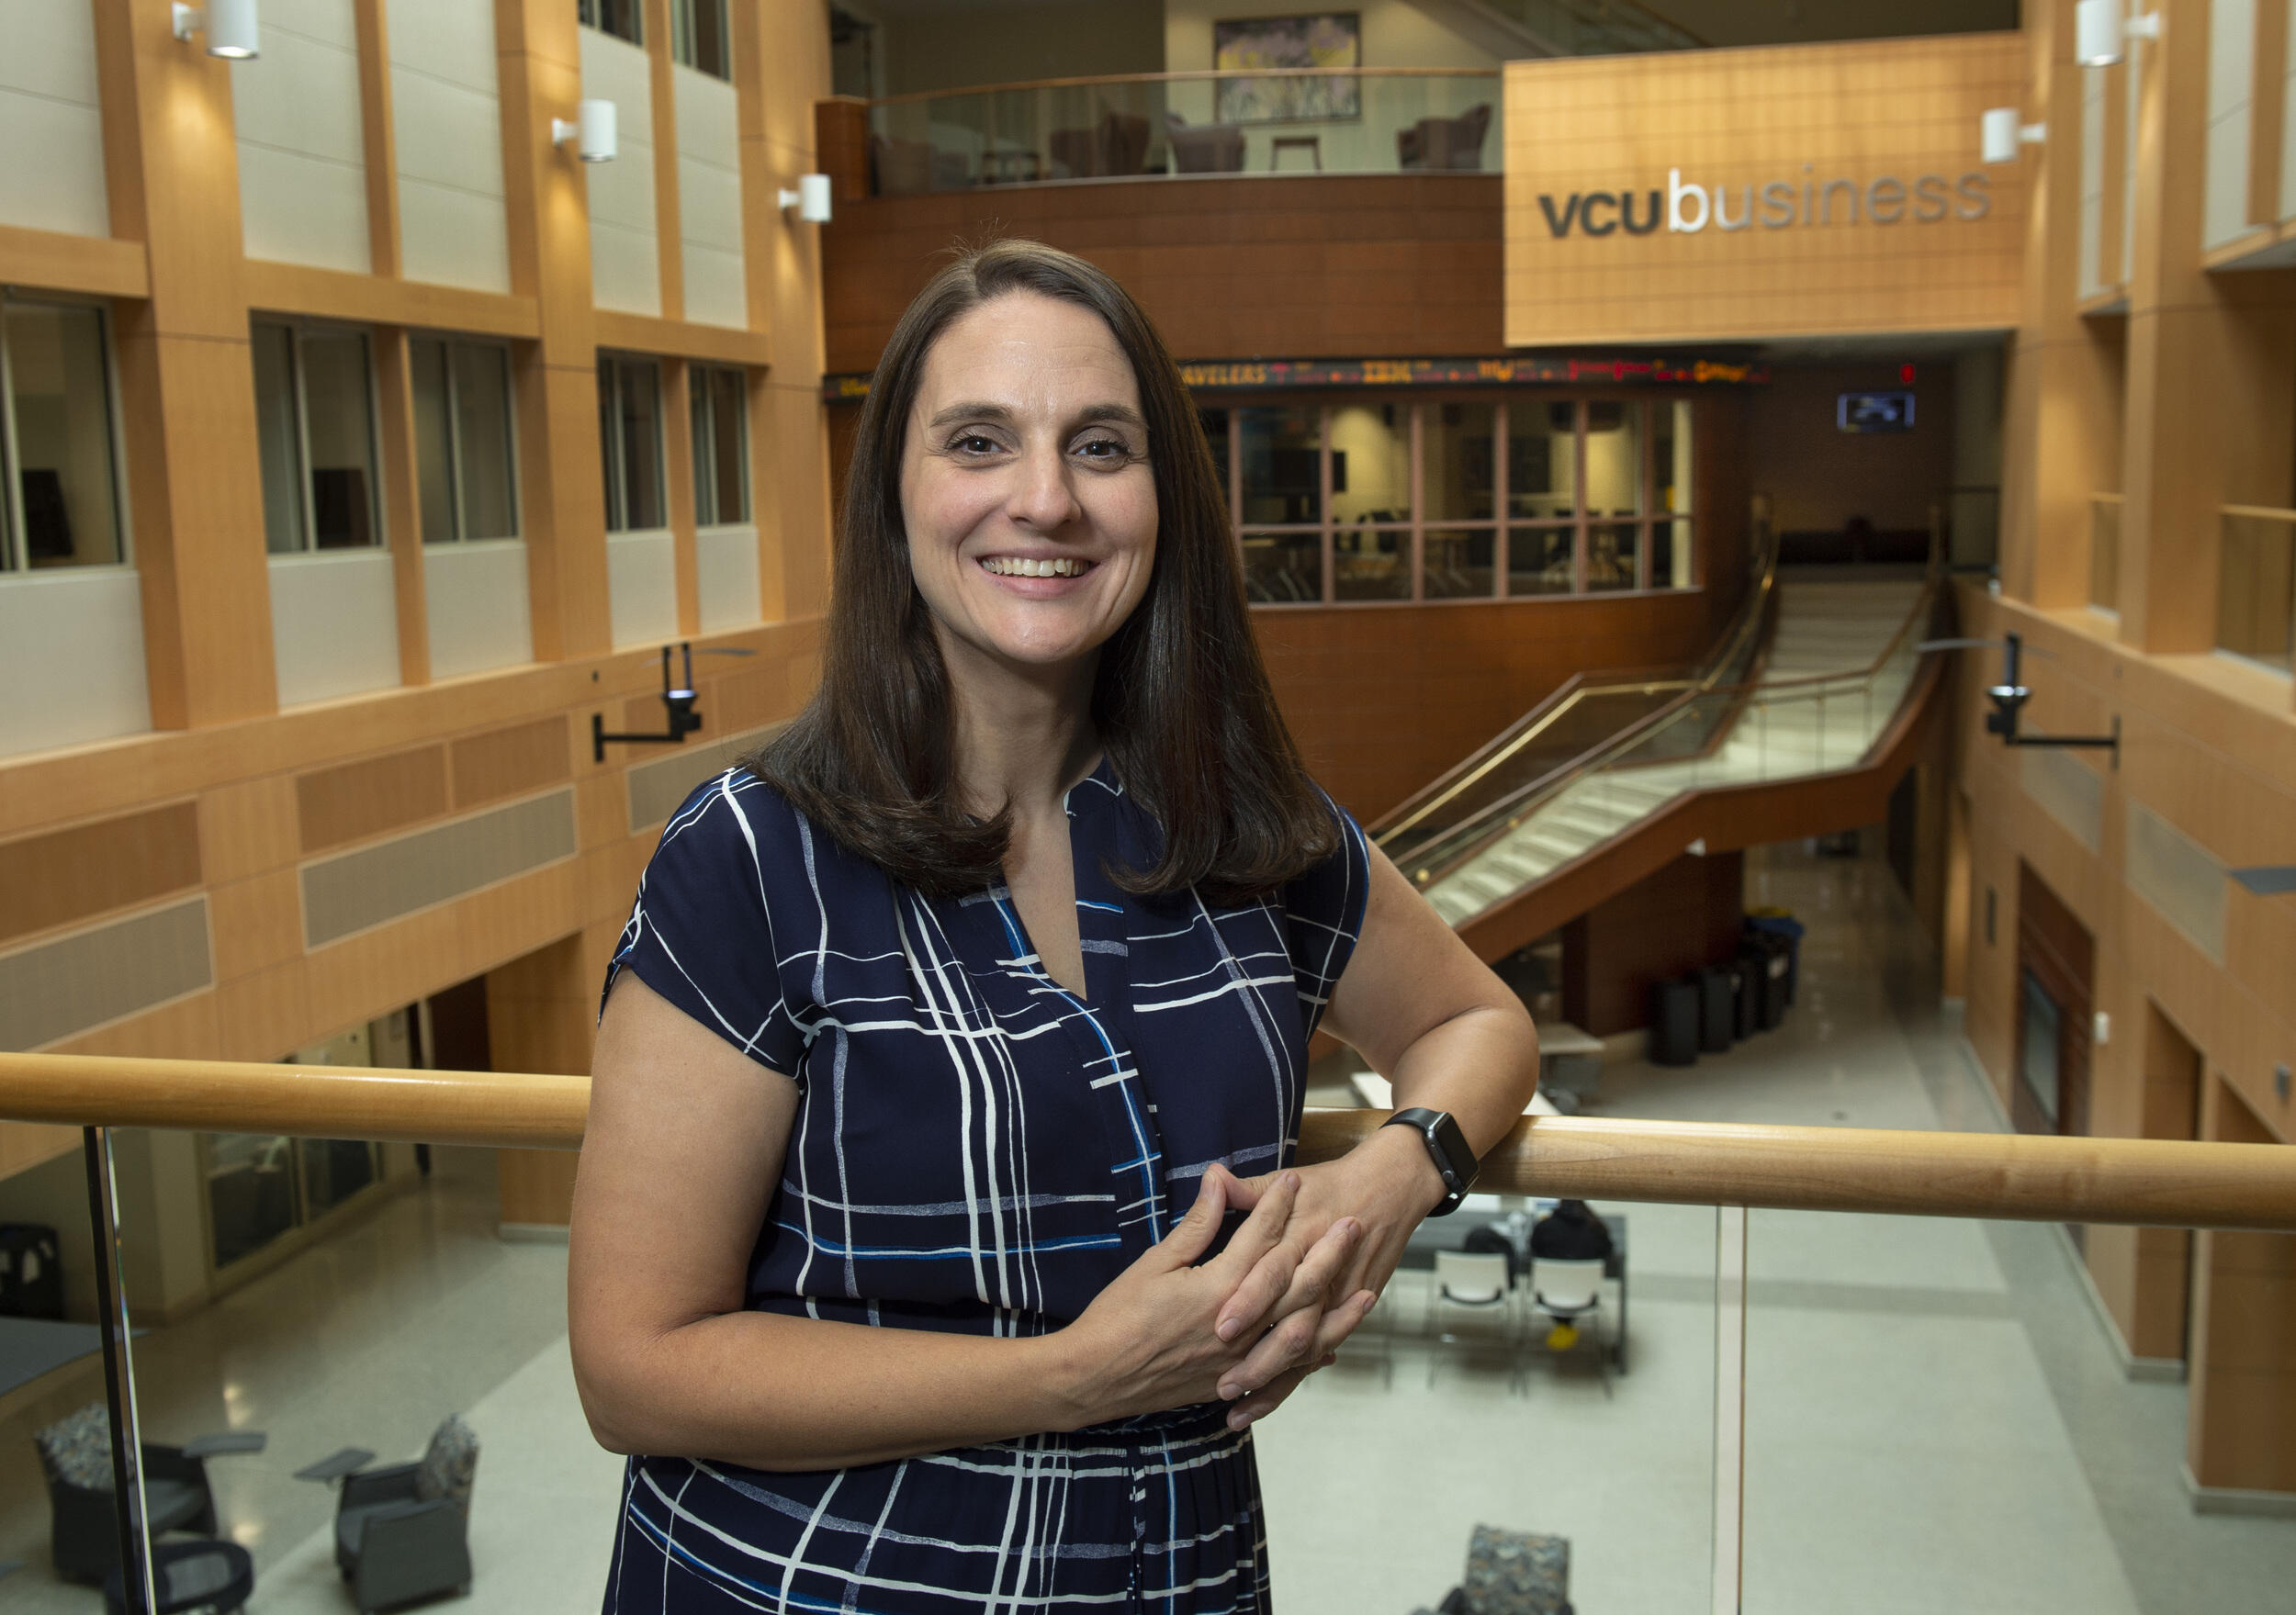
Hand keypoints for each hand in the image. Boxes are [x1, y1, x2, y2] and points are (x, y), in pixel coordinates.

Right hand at [1056, 1166, 1365, 1428]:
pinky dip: (1310, 1357)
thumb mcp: (1156, 1262)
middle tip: (1354, 1223)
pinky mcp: (1232, 1382)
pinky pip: (1284, 1371)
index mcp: (1218, 1287)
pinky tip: (1329, 1347)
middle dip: (1328, 1250)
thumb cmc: (1119, 1316)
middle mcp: (1239, 1324)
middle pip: (1296, 1283)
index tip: (1295, 1179)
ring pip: (1303, 1332)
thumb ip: (1198, 1224)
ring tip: (1368, 1292)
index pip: (1261, 1237)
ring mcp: (1240, 1358)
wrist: (1096, 1377)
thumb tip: (1219, 1179)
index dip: (1279, 1204)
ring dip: (1337, 1311)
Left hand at [1213, 1127, 1445, 1390]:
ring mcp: (1339, 1298)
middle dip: (1257, 1360)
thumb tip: (1213, 1177)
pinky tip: (1262, 1404)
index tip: (1220, 1327)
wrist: (1392, 1187)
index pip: (1273, 1274)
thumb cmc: (1334, 1183)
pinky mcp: (1347, 1312)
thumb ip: (1249, 1189)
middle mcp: (1322, 1276)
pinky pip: (1318, 1353)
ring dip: (1272, 1381)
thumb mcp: (1290, 1180)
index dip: (1250, 1301)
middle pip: (1292, 1326)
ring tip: (1237, 1409)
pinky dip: (1292, 1380)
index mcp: (1301, 1239)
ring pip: (1306, 1351)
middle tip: (1223, 1385)